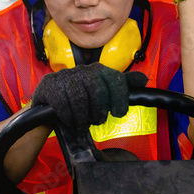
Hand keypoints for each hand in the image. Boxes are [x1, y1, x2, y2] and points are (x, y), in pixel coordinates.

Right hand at [31, 63, 147, 130]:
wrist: (49, 101)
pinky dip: (69, 117)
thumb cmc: (80, 97)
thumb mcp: (102, 90)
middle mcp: (82, 69)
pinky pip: (62, 104)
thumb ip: (121, 85)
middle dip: (99, 110)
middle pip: (97, 90)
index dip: (120, 98)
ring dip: (83, 117)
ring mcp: (64, 76)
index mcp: (98, 70)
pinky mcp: (49, 85)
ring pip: (79, 99)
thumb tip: (144, 79)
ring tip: (83, 124)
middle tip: (98, 120)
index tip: (118, 113)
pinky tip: (71, 121)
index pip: (115, 79)